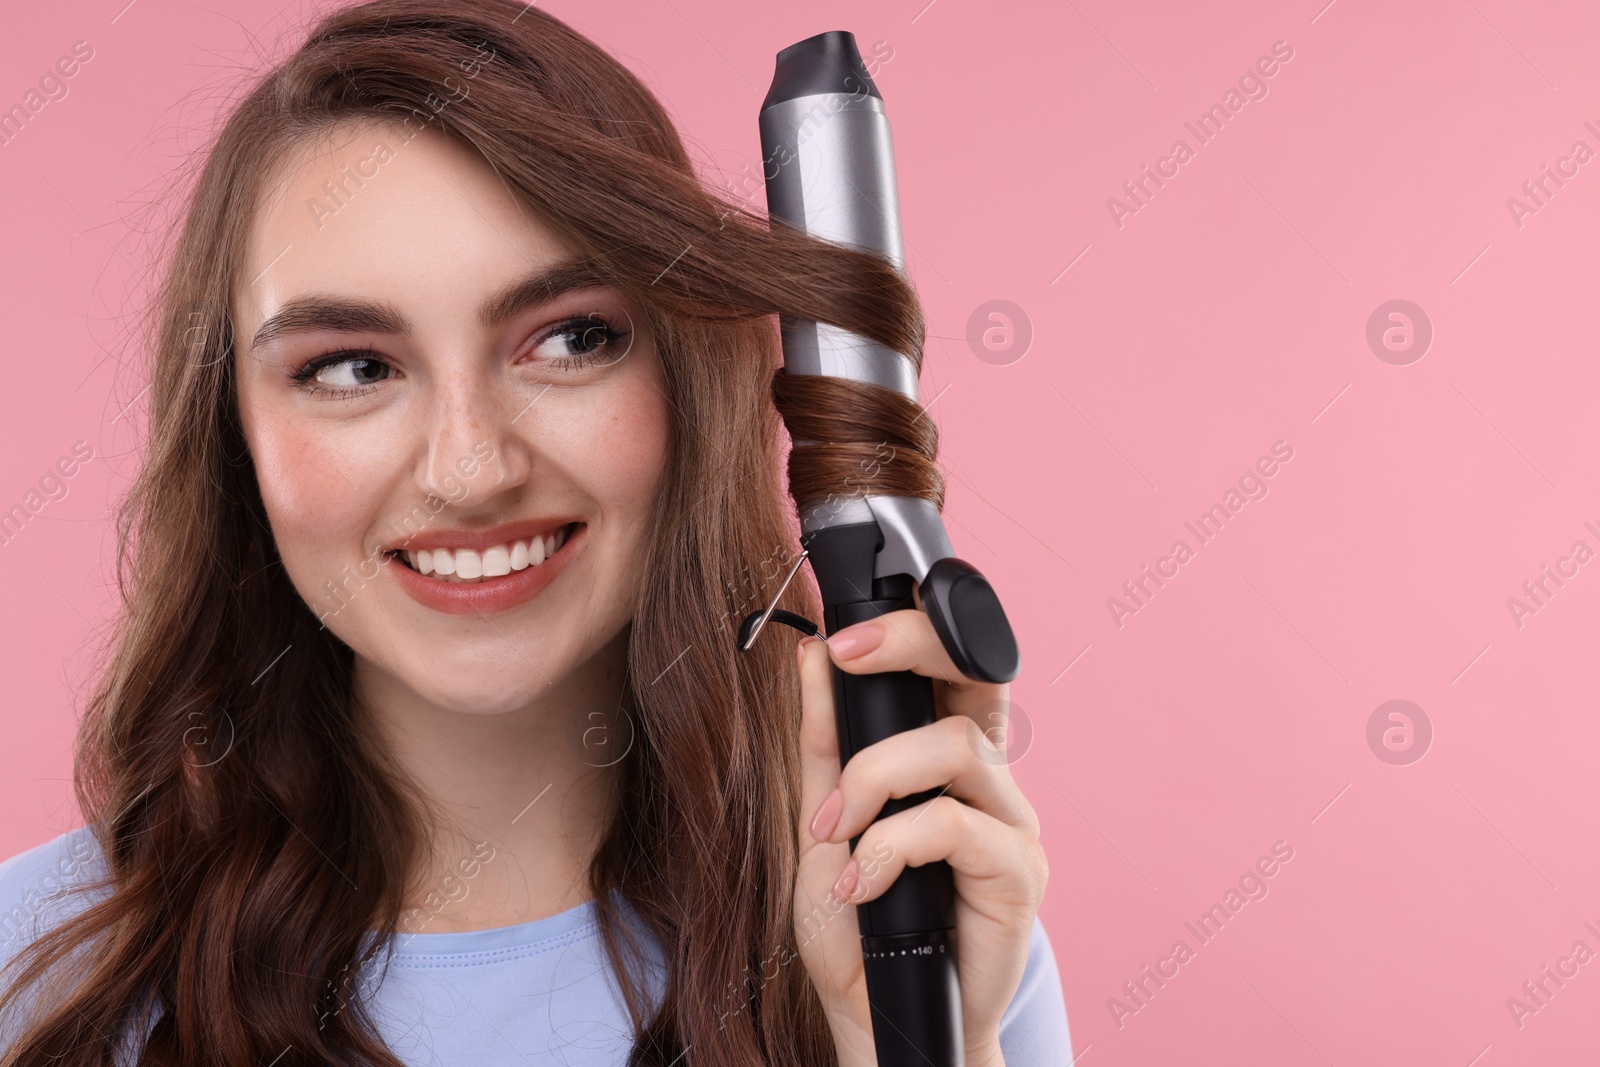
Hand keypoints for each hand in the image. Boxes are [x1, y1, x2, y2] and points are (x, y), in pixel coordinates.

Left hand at [792, 609, 1047, 1066]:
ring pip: (956, 745)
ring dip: (875, 775)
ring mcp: (1012, 822)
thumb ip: (823, 744)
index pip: (953, 664)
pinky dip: (892, 845)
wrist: (877, 1016)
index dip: (911, 629)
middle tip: (848, 654)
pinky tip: (863, 883)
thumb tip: (813, 656)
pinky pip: (956, 824)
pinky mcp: (1021, 872)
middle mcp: (990, 778)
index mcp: (945, 755)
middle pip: (981, 674)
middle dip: (916, 644)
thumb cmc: (857, 924)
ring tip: (834, 830)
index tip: (838, 638)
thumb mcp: (822, 822)